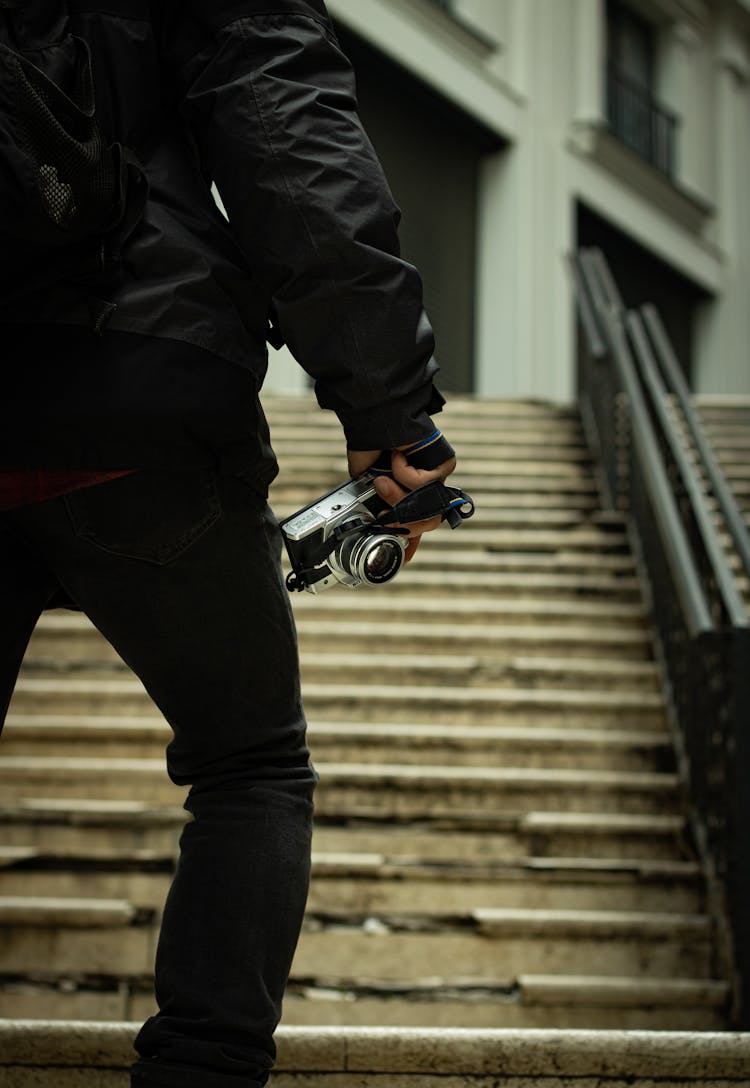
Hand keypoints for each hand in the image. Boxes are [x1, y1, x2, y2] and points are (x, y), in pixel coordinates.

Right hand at [347, 445, 456, 563]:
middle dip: (402, 520)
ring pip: (426, 506)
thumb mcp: (363, 483)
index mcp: (408, 494)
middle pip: (427, 523)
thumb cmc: (370, 444)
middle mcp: (425, 489)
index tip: (402, 560)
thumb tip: (367, 522)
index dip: (410, 545)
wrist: (375, 419)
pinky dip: (403, 471)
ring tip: (382, 480)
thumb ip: (369, 502)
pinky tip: (397, 454)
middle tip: (383, 512)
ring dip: (398, 496)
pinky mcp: (444, 463)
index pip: (415, 526)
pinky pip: (424, 481)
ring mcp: (436, 477)